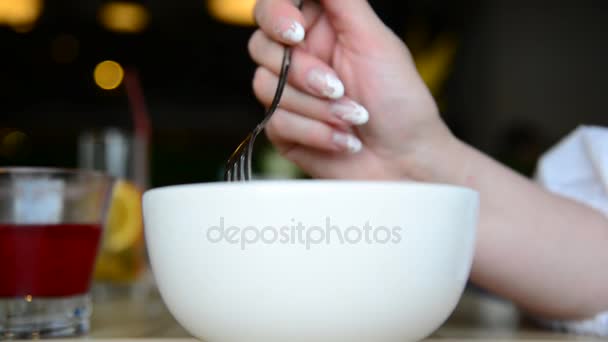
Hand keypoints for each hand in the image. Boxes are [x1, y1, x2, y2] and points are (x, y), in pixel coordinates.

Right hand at [250, 0, 455, 179]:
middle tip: (339, 86)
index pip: (274, 7)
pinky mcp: (284, 129)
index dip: (276, 14)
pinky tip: (344, 139)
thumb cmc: (399, 100)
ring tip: (353, 117)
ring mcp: (288, 95)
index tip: (296, 32)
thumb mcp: (374, 39)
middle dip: (303, 72)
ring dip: (316, 107)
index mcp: (320, 30)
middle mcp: (300, 58)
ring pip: (265, 86)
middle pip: (261, 45)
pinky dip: (317, 131)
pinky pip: (276, 121)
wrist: (404, 160)